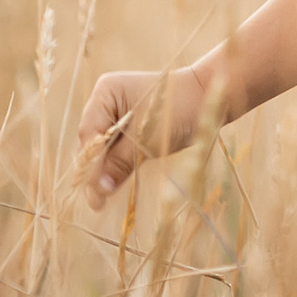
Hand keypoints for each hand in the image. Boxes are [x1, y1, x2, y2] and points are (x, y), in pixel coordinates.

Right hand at [78, 63, 211, 206]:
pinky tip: (110, 190)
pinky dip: (114, 168)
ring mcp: (116, 117)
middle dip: (93, 171)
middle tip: (96, 202)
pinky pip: (114, 152)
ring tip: (99, 202)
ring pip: (101, 150)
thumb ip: (119, 162)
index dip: (90, 162)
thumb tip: (97, 191)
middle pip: (91, 142)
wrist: (207, 100)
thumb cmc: (177, 110)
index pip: (89, 132)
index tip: (92, 191)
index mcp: (106, 93)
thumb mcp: (146, 136)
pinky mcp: (127, 131)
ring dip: (102, 173)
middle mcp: (106, 103)